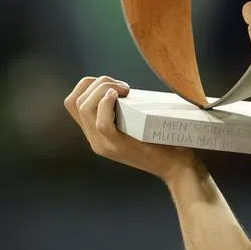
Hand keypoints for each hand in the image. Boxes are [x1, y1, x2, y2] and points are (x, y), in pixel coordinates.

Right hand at [63, 75, 205, 182]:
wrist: (177, 166)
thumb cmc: (164, 139)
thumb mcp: (137, 123)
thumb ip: (127, 111)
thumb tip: (125, 88)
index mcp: (95, 133)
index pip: (73, 102)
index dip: (89, 85)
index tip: (115, 85)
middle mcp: (94, 140)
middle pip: (75, 101)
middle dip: (98, 83)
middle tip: (124, 88)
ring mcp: (104, 144)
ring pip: (84, 108)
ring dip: (103, 89)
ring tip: (125, 90)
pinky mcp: (118, 147)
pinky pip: (102, 123)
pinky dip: (106, 104)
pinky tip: (119, 96)